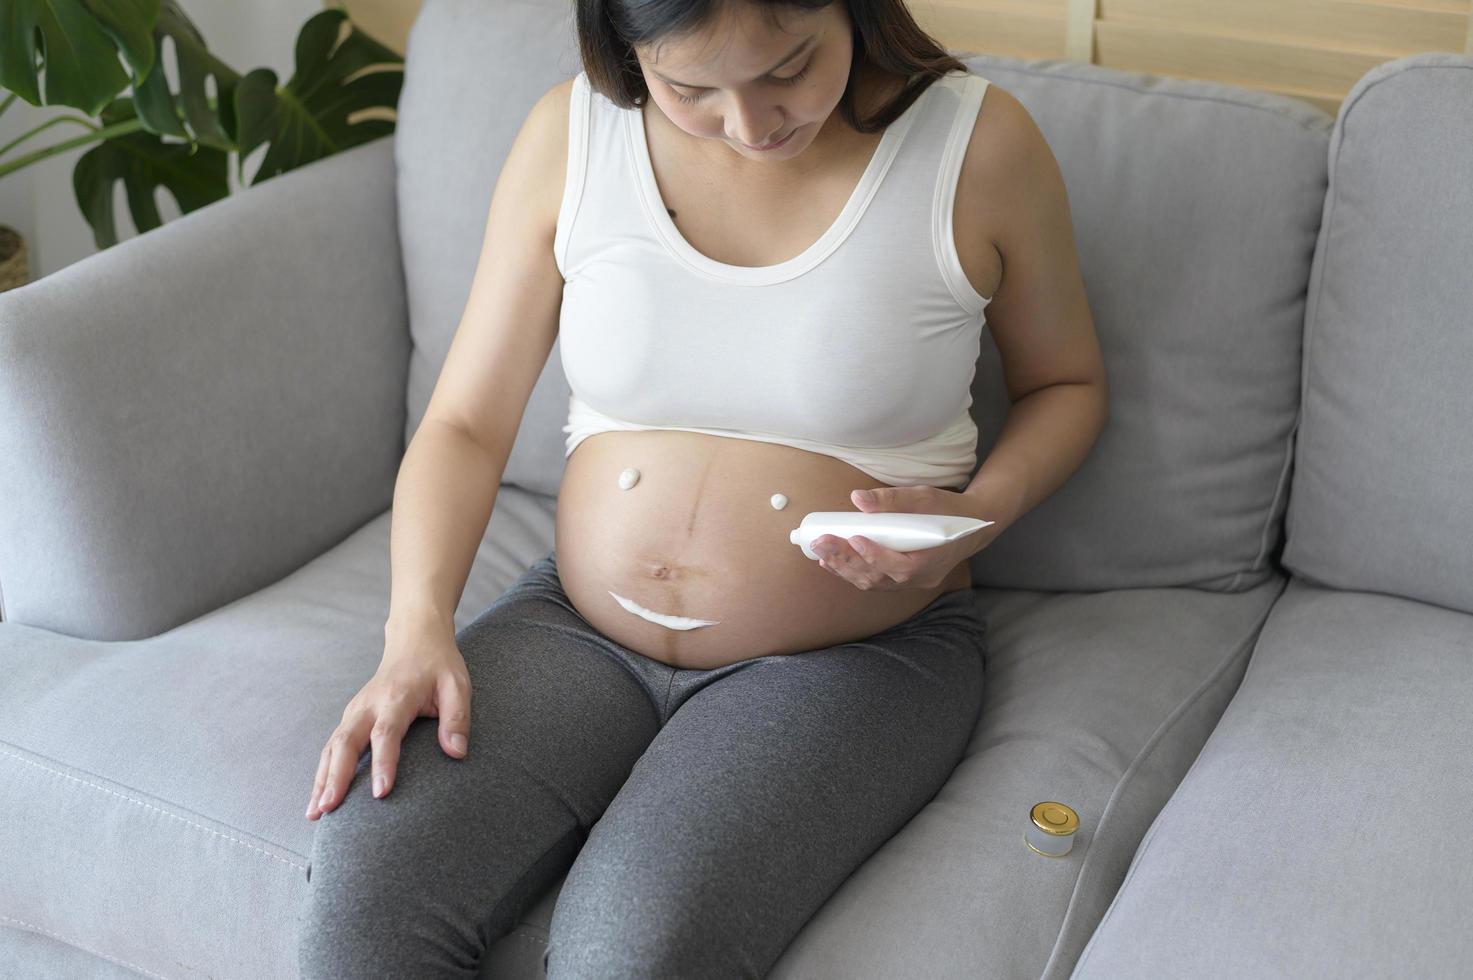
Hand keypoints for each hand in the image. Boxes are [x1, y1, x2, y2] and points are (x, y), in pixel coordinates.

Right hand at [306, 628, 470, 819]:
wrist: (415, 639)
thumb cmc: (438, 666)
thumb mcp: (457, 685)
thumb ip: (457, 718)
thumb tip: (456, 753)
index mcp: (397, 697)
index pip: (386, 733)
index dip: (383, 763)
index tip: (380, 793)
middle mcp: (369, 705)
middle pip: (347, 742)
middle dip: (336, 777)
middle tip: (329, 808)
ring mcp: (355, 710)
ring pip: (332, 747)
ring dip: (322, 779)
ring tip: (315, 813)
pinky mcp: (350, 717)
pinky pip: (332, 747)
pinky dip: (322, 772)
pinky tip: (318, 798)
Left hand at [809, 486, 983, 591]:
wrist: (971, 526)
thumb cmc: (948, 509)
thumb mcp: (924, 497)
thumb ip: (892, 500)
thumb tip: (858, 498)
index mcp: (930, 560)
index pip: (899, 565)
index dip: (874, 555)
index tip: (853, 538)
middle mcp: (920, 578)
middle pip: (878, 576)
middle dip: (846, 561)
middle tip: (821, 543)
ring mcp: (912, 583)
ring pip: (874, 583)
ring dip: (845, 569)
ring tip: (821, 553)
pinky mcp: (904, 581)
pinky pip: (876, 581)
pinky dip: (853, 572)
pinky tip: (832, 563)